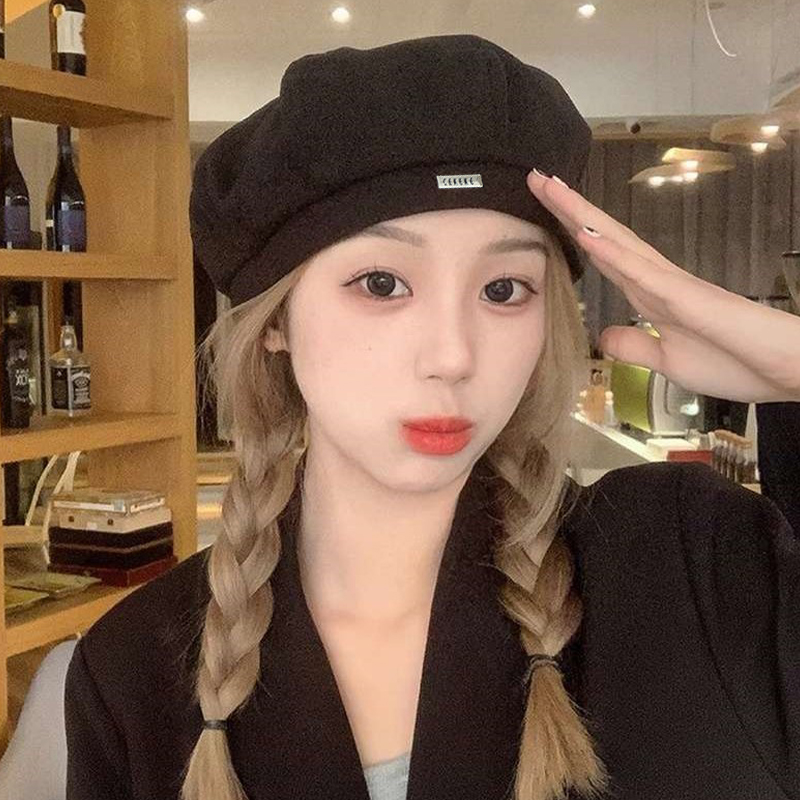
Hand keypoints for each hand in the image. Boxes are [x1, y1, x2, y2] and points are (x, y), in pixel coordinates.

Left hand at [527, 169, 799, 402]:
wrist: (785, 371)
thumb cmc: (736, 362)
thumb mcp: (669, 361)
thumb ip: (636, 346)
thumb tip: (604, 337)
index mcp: (650, 295)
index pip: (604, 257)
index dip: (573, 233)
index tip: (545, 212)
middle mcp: (656, 280)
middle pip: (604, 237)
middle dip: (568, 209)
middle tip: (536, 179)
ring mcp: (671, 284)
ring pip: (617, 242)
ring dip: (581, 215)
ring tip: (549, 188)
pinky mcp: (687, 297)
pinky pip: (642, 271)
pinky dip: (611, 252)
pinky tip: (586, 234)